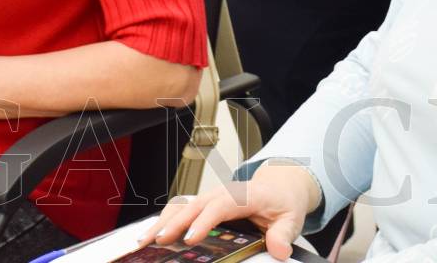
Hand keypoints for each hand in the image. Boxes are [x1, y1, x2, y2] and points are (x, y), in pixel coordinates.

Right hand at [140, 160, 319, 259]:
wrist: (279, 185)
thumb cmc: (282, 202)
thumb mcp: (291, 218)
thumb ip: (283, 234)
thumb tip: (278, 250)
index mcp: (244, 195)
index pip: (221, 205)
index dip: (204, 221)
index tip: (191, 238)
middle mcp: (223, 192)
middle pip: (194, 204)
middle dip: (174, 222)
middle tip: (158, 241)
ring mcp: (211, 197)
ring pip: (182, 205)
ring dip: (163, 221)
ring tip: (145, 240)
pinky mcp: (203, 204)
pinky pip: (180, 209)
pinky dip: (163, 220)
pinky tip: (150, 235)